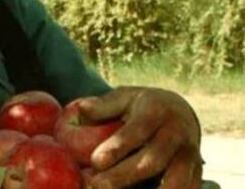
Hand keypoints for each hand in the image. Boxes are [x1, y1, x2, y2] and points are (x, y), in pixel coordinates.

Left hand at [77, 86, 202, 188]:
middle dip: (124, 176)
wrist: (180, 111)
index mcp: (156, 112)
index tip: (95, 162)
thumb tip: (80, 108)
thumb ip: (103, 105)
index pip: (136, 132)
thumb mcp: (124, 97)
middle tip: (96, 185)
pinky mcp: (197, 172)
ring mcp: (190, 155)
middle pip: (153, 161)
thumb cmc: (142, 106)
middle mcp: (176, 134)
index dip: (117, 148)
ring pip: (176, 181)